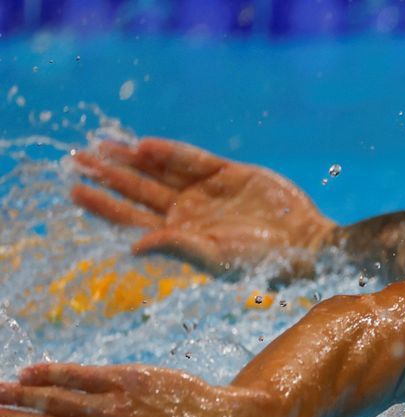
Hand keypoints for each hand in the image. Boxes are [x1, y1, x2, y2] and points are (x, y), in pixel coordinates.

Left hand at [71, 137, 336, 273]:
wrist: (307, 244)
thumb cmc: (264, 261)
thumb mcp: (216, 258)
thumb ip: (176, 246)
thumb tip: (132, 247)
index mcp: (180, 236)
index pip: (131, 218)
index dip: (103, 204)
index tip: (75, 190)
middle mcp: (189, 212)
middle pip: (138, 190)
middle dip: (108, 174)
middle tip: (77, 158)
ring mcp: (207, 191)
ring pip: (159, 170)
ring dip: (130, 158)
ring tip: (100, 144)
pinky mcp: (229, 173)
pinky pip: (192, 158)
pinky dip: (169, 151)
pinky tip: (144, 145)